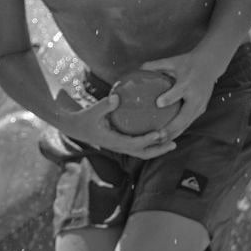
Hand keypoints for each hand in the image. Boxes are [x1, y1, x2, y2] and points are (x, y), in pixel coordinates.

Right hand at [61, 94, 177, 157]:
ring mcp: (121, 146)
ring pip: (142, 151)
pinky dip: (150, 141)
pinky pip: (139, 144)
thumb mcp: (91, 111)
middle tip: (174, 143)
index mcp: (113, 142)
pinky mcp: (122, 142)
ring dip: (158, 148)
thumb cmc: (84, 118)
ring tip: (173, 141)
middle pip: (142, 153)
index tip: (160, 134)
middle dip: (158, 150)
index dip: (147, 141)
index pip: (133, 144)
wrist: (75, 127)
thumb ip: (104, 105)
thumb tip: (116, 97)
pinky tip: (161, 130)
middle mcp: (119, 146)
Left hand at [139, 49, 220, 139]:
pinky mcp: (201, 109)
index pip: (178, 92)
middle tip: (157, 135)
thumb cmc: (188, 62)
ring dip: (174, 134)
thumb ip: (156, 65)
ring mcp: (200, 105)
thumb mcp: (173, 61)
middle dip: (171, 128)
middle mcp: (196, 96)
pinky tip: (166, 138)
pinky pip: (188, 122)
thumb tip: (137, 69)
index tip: (158, 103)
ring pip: (186, 123)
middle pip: (184, 116)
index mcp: (188, 83)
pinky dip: (178, 131)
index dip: (169, 98)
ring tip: (159, 142)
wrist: (210, 65)